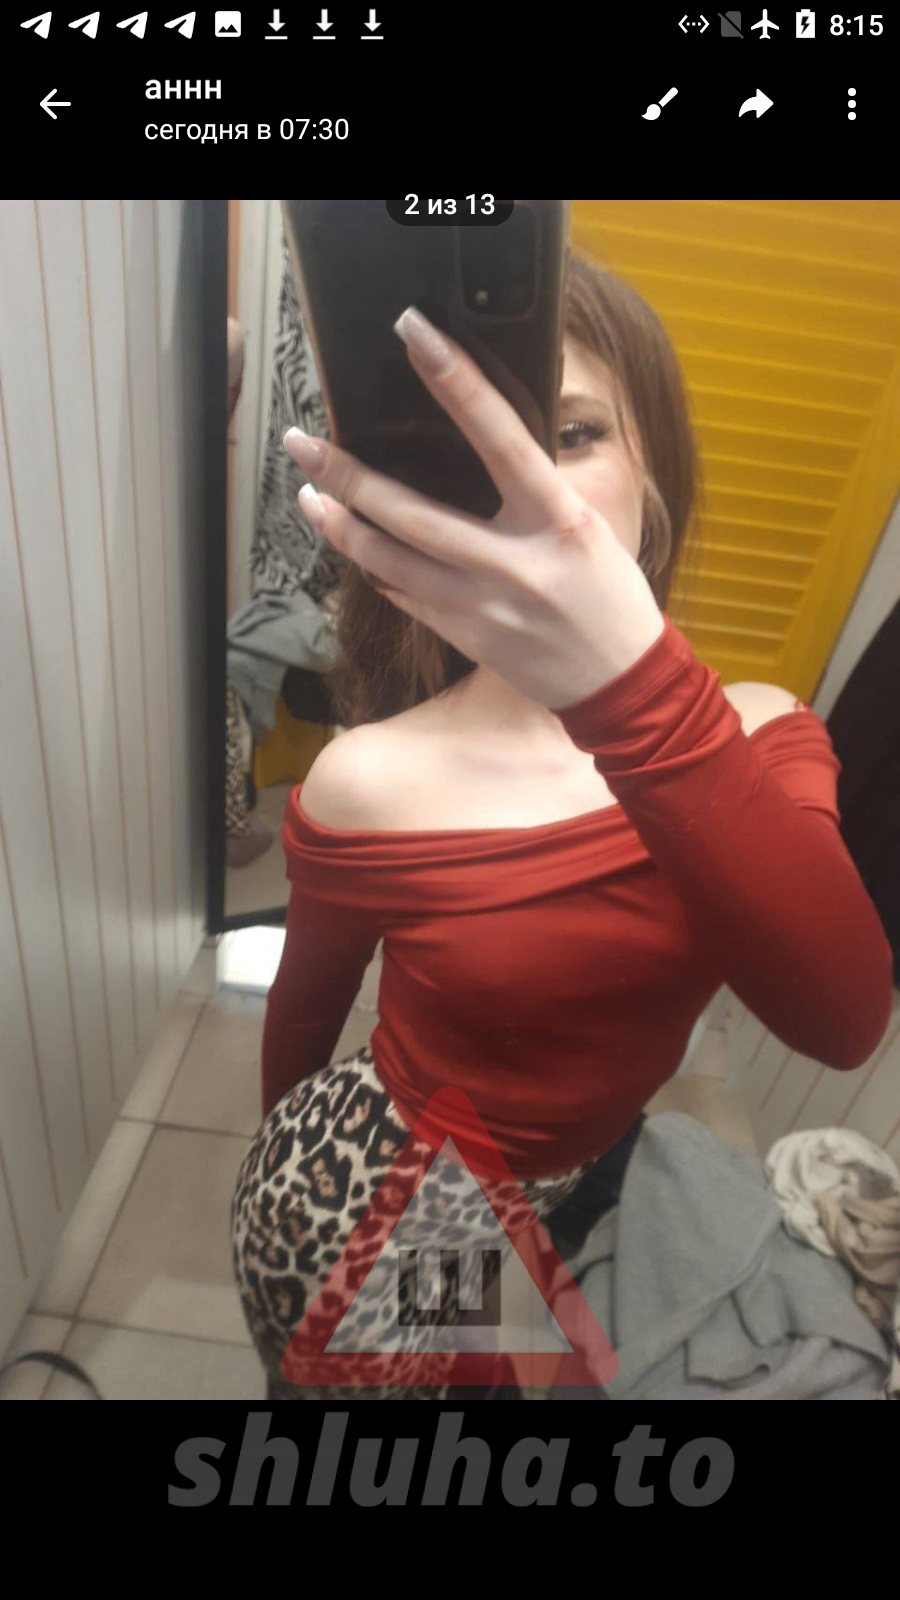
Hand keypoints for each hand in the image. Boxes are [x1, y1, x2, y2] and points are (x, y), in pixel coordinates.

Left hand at [283, 305, 664, 710]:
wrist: (621, 683)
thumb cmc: (611, 595)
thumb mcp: (588, 527)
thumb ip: (538, 491)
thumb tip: (484, 443)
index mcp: (558, 520)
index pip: (501, 437)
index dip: (457, 381)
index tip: (414, 333)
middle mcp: (515, 564)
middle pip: (413, 514)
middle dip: (350, 477)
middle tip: (303, 442)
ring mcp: (484, 607)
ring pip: (392, 563)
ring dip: (344, 527)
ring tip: (310, 495)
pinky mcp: (466, 638)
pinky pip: (406, 599)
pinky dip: (376, 571)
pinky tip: (352, 545)